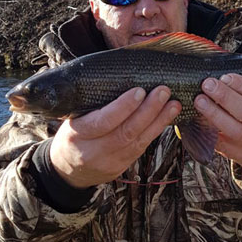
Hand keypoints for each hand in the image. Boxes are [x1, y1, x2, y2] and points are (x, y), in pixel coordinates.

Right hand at [50, 86, 180, 188]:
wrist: (68, 169)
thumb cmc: (74, 132)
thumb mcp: (74, 117)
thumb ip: (94, 102)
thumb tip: (123, 72)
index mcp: (77, 134)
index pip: (102, 121)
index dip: (123, 107)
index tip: (140, 90)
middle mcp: (93, 151)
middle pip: (125, 132)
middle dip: (148, 110)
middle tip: (163, 91)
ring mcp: (109, 162)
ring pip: (138, 141)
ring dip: (159, 121)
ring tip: (174, 104)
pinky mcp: (122, 166)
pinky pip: (143, 147)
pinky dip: (157, 130)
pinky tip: (169, 117)